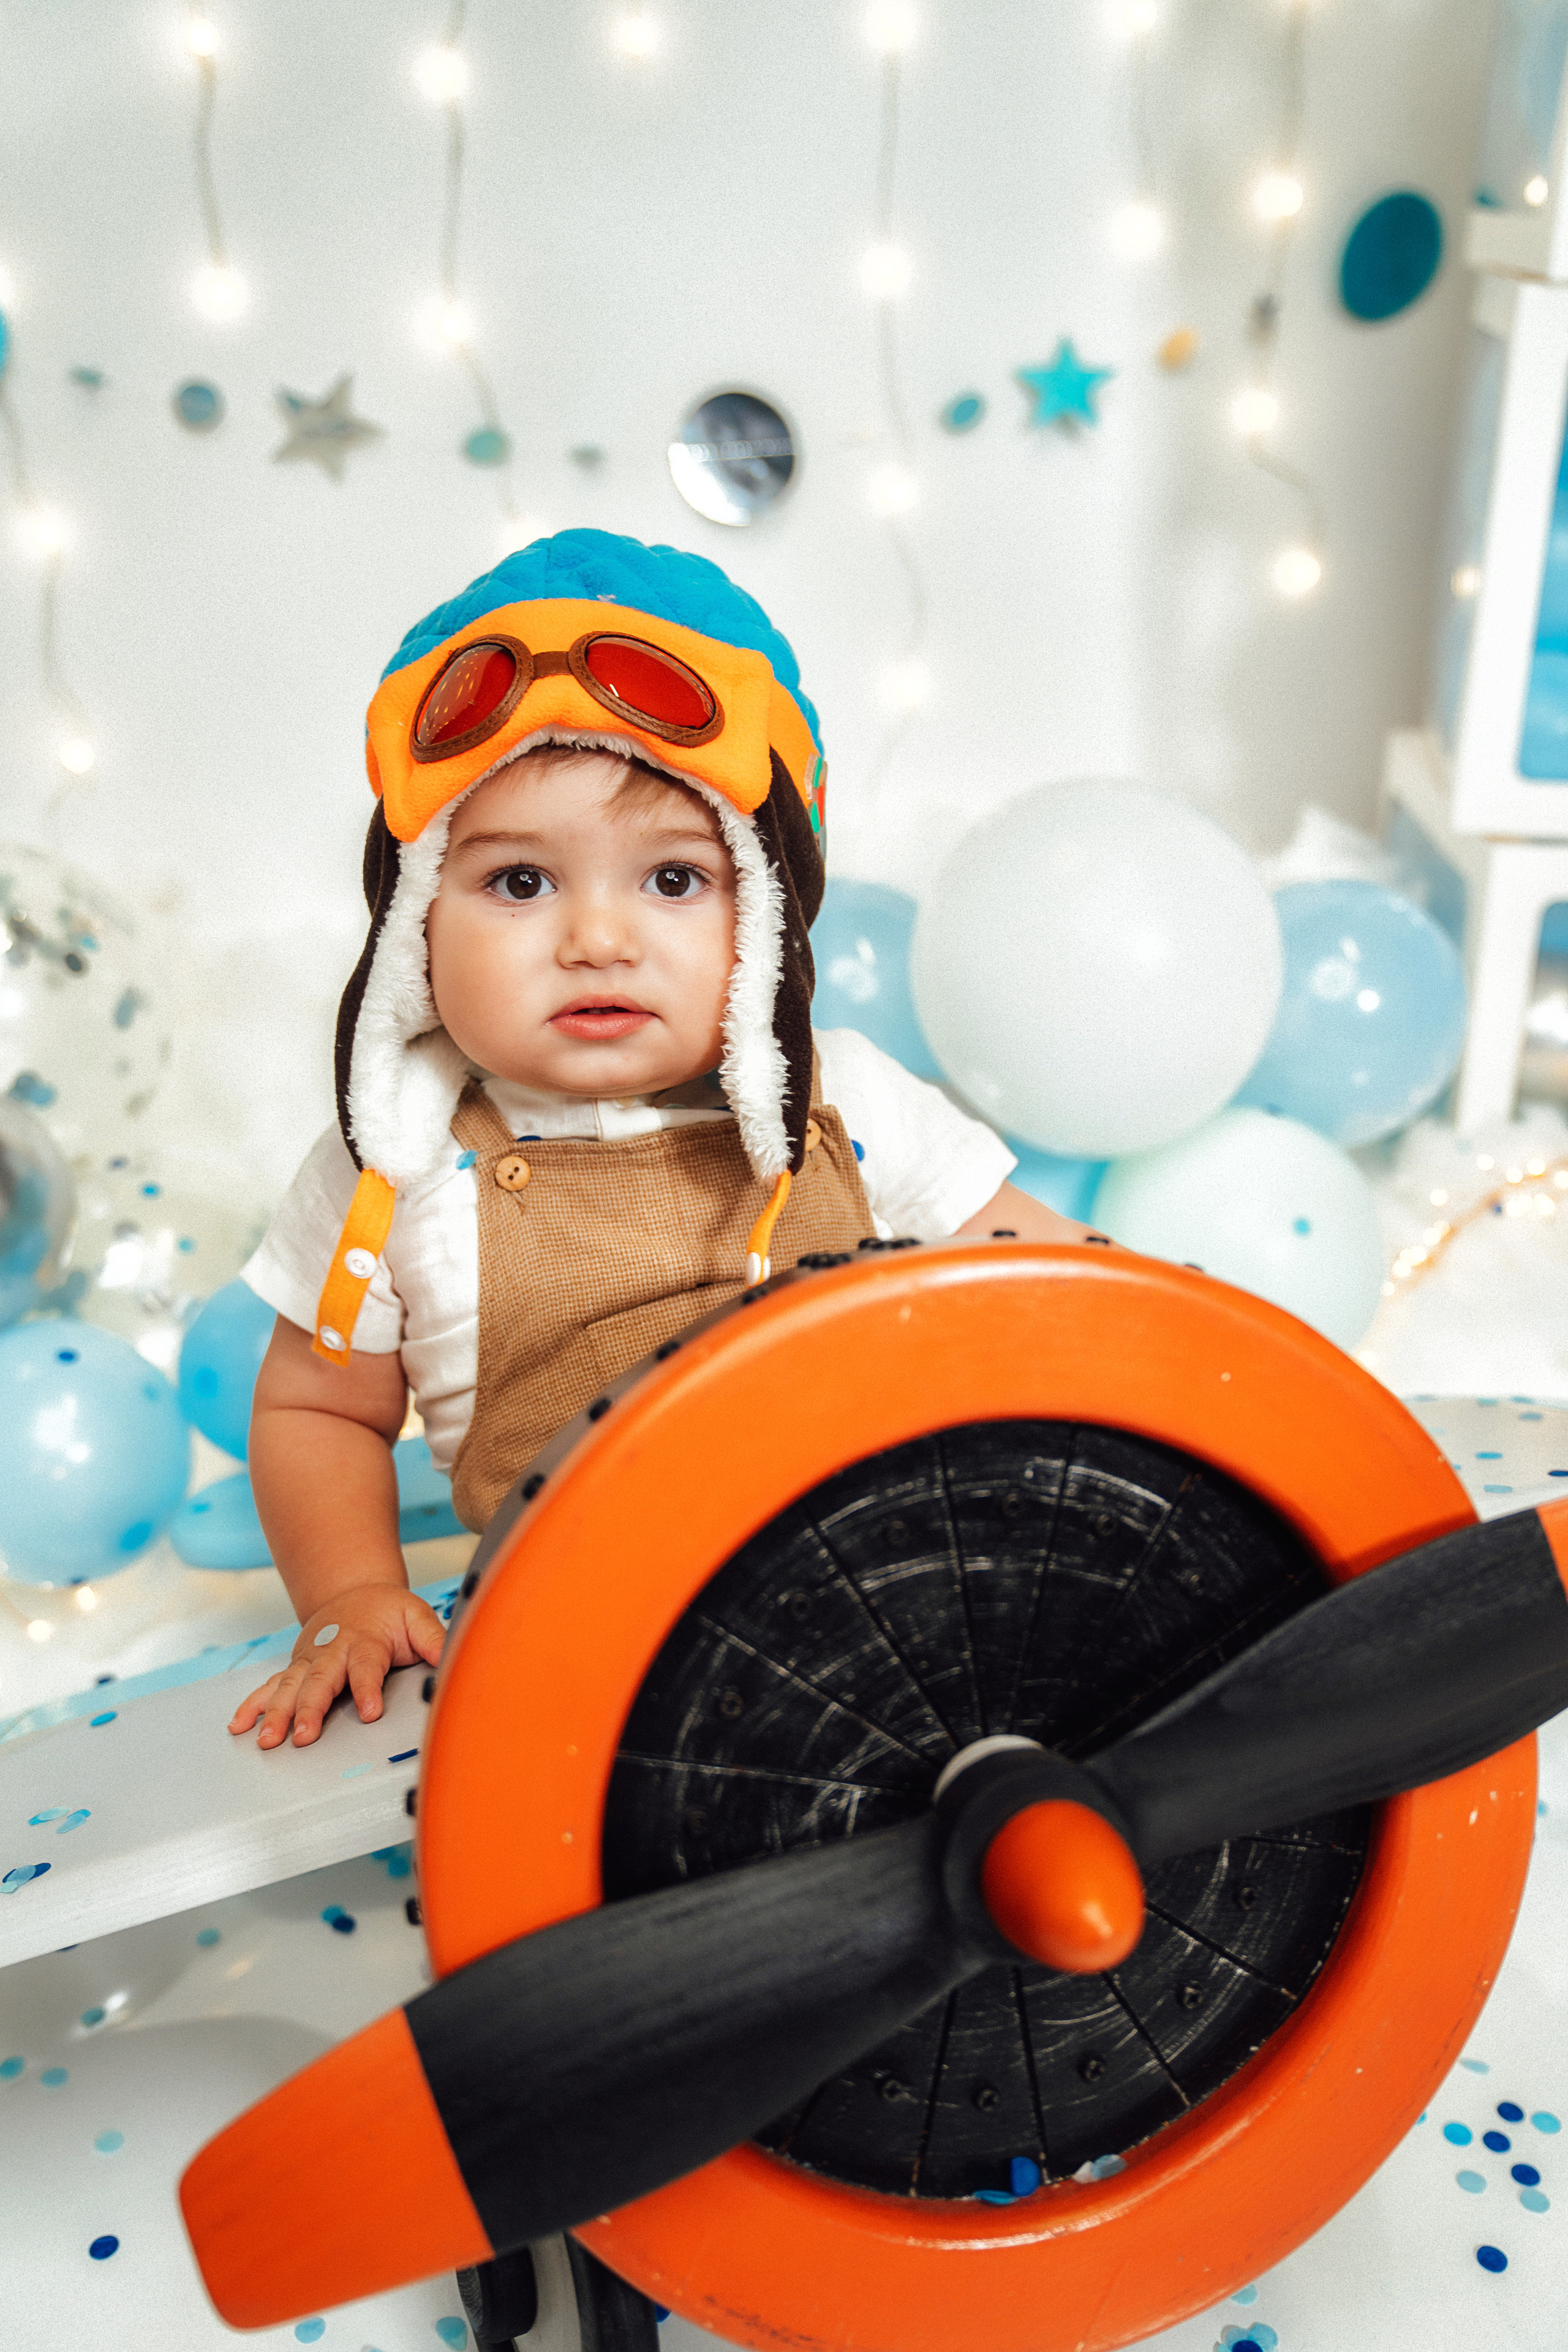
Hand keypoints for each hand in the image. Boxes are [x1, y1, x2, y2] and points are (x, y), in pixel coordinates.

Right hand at [227, 1583, 446, 1749]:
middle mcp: (332, 1651)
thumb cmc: (388, 1611)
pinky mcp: (295, 1668)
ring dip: (277, 1712)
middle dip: (310, 1708)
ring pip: (290, 1686)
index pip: (366, 1666)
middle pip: (320, 1680)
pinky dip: (253, 1704)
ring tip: (268, 1738)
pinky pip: (270, 1685)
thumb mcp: (417, 1616)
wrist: (354, 1591)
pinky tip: (240, 1724)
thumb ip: (433, 1639)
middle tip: (304, 1734)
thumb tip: (451, 1656)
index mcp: (365, 1641)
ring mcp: (309, 1660)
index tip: (369, 1711)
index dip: (367, 1688)